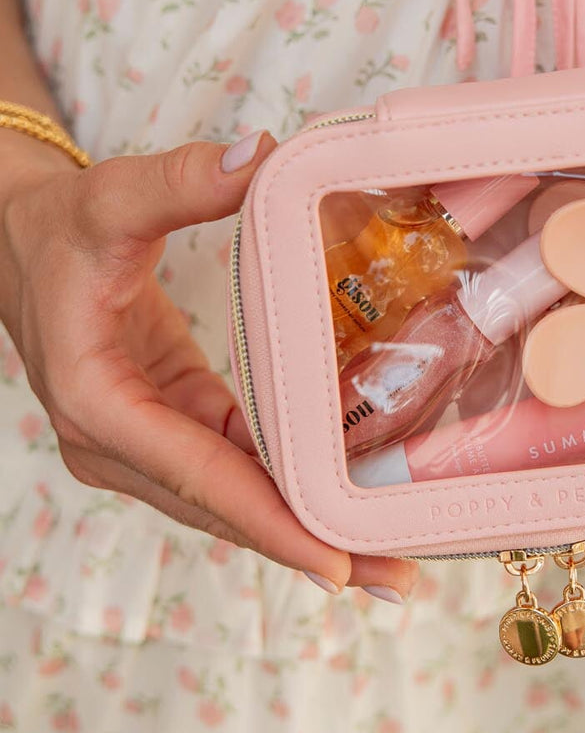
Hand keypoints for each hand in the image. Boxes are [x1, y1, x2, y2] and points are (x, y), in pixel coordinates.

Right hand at [0, 132, 416, 601]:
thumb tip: (259, 155)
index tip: (334, 563)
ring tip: (390, 561)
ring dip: (306, 529)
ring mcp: (143, 441)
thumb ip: (180, 181)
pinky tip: (344, 505)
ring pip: (231, 500)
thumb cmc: (58, 227)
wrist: (20, 246)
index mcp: (96, 399)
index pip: (195, 473)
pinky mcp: (169, 424)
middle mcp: (116, 442)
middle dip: (308, 544)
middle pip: (223, 508)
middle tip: (398, 577)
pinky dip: (286, 490)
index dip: (268, 521)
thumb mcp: (112, 198)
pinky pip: (233, 468)